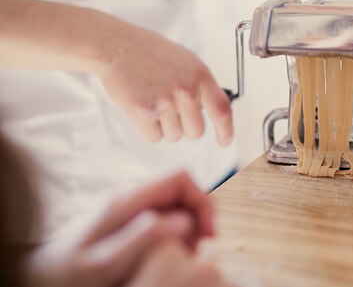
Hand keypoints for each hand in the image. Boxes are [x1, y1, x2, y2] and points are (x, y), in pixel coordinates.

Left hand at [27, 172, 217, 286]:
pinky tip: (169, 256)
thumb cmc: (69, 276)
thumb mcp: (107, 262)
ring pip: (176, 204)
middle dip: (198, 217)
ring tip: (184, 255)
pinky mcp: (129, 219)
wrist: (41, 279)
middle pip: (182, 190)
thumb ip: (145, 237)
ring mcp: (130, 207)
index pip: (181, 177)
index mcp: (127, 200)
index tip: (208, 232)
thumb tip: (184, 220)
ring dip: (189, 228)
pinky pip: (164, 217)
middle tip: (198, 249)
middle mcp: (130, 197)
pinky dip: (176, 235)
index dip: (202, 200)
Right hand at [96, 25, 232, 144]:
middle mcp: (186, 90)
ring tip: (154, 101)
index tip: (224, 141)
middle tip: (171, 109)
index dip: (226, 130)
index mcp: (200, 75)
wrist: (118, 46)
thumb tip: (211, 112)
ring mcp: (165, 101)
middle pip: (196, 131)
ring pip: (174, 136)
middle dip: (186, 126)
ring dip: (165, 126)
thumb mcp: (187, 62)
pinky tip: (142, 107)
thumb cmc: (151, 53)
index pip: (222, 110)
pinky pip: (154, 137)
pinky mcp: (144, 112)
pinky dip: (148, 129)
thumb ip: (201, 86)